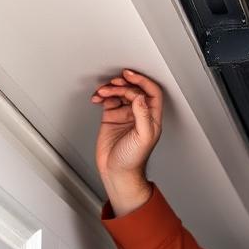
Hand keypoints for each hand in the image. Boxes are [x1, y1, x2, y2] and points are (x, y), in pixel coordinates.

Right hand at [90, 69, 162, 216]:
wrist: (117, 172)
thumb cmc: (133, 160)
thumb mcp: (143, 137)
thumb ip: (142, 115)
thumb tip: (140, 96)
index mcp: (151, 117)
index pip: (151, 92)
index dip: (142, 81)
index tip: (130, 75)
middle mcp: (139, 114)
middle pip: (134, 89)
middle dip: (123, 84)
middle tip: (114, 83)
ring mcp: (124, 114)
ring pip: (119, 93)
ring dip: (110, 89)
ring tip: (102, 92)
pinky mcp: (111, 117)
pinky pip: (107, 100)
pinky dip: (101, 96)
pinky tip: (97, 98)